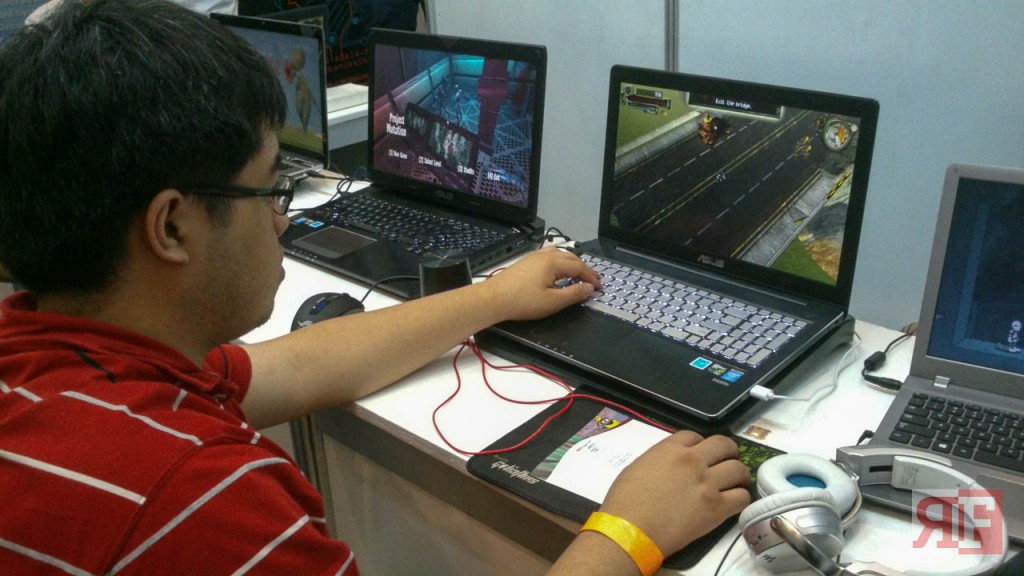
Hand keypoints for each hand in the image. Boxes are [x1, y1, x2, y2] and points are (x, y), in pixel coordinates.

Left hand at [481, 246, 601, 321]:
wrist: (492, 299)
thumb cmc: (522, 302)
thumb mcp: (552, 302)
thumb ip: (573, 294)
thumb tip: (589, 288)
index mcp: (553, 263)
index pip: (579, 267)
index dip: (591, 277)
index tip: (600, 287)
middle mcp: (544, 255)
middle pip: (571, 257)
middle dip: (584, 268)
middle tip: (593, 279)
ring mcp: (533, 256)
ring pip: (559, 254)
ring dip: (572, 262)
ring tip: (579, 272)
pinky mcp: (525, 261)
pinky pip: (548, 255)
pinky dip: (560, 261)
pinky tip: (558, 269)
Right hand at [600, 431, 751, 554]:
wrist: (630, 530)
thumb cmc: (625, 501)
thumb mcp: (637, 467)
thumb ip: (659, 460)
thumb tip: (671, 466)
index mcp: (670, 449)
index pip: (695, 435)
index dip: (700, 445)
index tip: (700, 455)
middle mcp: (693, 460)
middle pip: (724, 445)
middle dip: (729, 452)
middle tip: (727, 462)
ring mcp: (707, 483)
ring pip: (738, 469)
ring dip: (739, 475)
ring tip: (735, 483)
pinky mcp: (716, 508)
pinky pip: (742, 497)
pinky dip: (740, 497)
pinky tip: (733, 502)